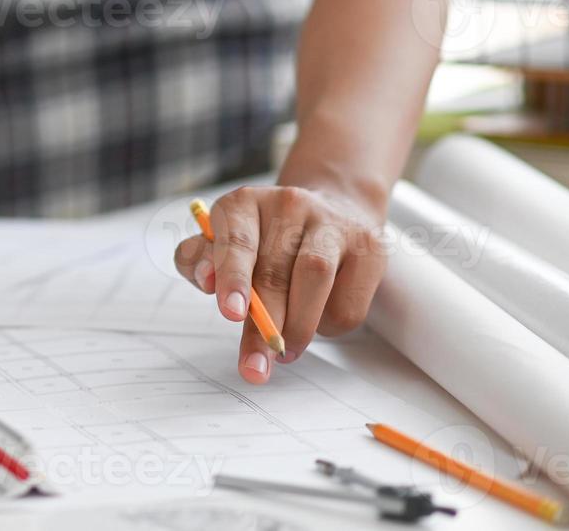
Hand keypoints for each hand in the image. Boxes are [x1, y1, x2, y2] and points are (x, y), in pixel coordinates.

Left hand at [173, 185, 387, 384]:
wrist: (334, 207)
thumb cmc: (266, 239)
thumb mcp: (222, 242)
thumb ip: (200, 260)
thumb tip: (206, 279)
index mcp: (244, 202)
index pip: (236, 240)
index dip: (232, 277)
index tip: (231, 313)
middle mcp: (289, 204)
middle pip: (274, 270)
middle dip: (263, 326)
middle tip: (255, 366)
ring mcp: (332, 222)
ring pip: (314, 278)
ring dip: (298, 327)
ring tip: (284, 352)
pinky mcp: (368, 248)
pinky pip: (347, 301)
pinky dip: (328, 325)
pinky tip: (316, 322)